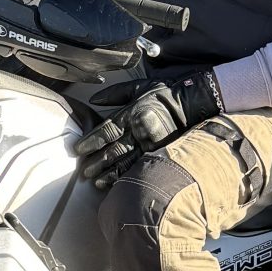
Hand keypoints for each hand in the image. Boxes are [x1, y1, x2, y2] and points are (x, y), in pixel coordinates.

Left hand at [74, 71, 223, 189]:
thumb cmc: (164, 93)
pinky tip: (115, 183)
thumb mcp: (138, 86)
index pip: (107, 131)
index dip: (91, 142)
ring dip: (108, 173)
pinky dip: (126, 176)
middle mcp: (139, 130)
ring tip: (95, 181)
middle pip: (114, 150)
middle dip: (97, 162)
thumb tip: (93, 99)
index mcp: (132, 113)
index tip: (79, 150)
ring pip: (125, 162)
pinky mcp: (160, 153)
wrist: (193, 103)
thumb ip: (114, 93)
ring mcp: (151, 144)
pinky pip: (140, 167)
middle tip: (84, 171)